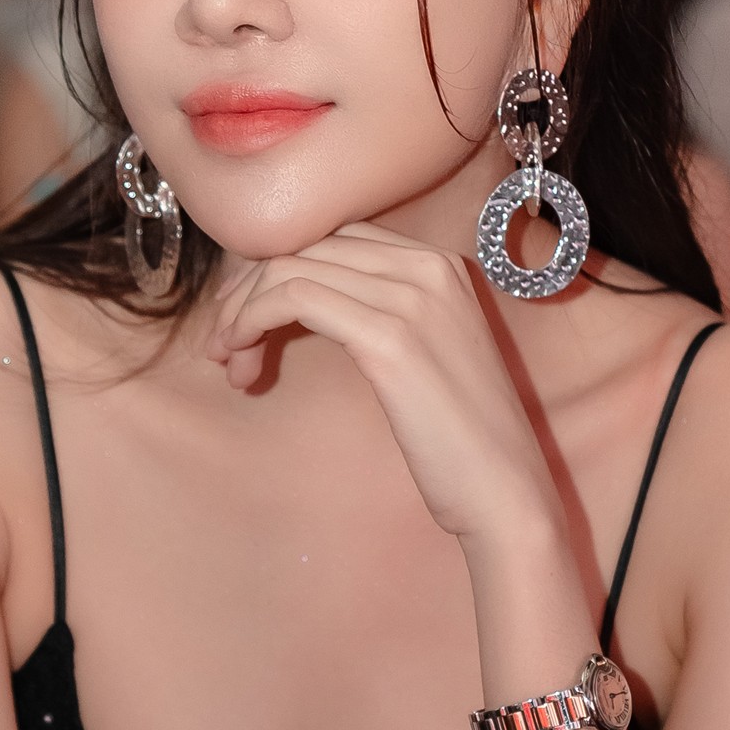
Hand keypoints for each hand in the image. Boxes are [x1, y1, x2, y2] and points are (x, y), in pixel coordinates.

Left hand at [206, 222, 557, 547]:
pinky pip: (293, 297)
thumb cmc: (458, 439)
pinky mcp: (390, 336)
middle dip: (248, 291)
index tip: (244, 319)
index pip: (332, 239)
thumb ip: (378, 314)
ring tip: (228, 362)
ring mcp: (412, 296)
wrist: (504, 490)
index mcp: (439, 264)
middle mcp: (429, 265)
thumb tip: (300, 299)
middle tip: (225, 347)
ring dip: (240, 312)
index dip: (275, 273)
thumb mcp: (422, 354)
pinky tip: (240, 357)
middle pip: (306, 247)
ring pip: (290, 268)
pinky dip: (250, 321)